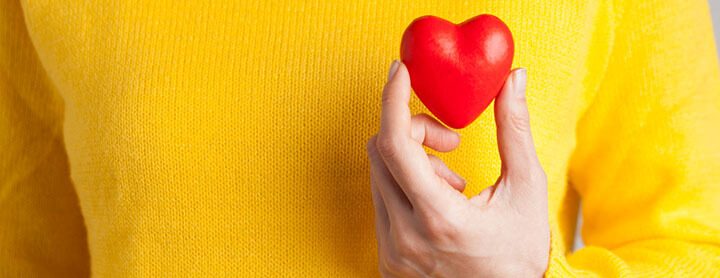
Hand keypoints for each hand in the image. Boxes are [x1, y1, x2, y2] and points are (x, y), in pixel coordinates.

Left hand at [366, 61, 549, 276]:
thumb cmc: (519, 252)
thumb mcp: (526, 190)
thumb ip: (515, 131)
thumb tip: (513, 80)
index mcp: (440, 219)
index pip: (397, 146)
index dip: (393, 101)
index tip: (400, 73)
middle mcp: (405, 237)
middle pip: (381, 152)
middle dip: (412, 129)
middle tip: (450, 140)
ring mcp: (391, 251)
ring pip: (377, 175)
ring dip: (409, 161)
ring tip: (450, 183)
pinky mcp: (385, 259)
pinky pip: (379, 201)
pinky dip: (402, 186)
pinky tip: (436, 201)